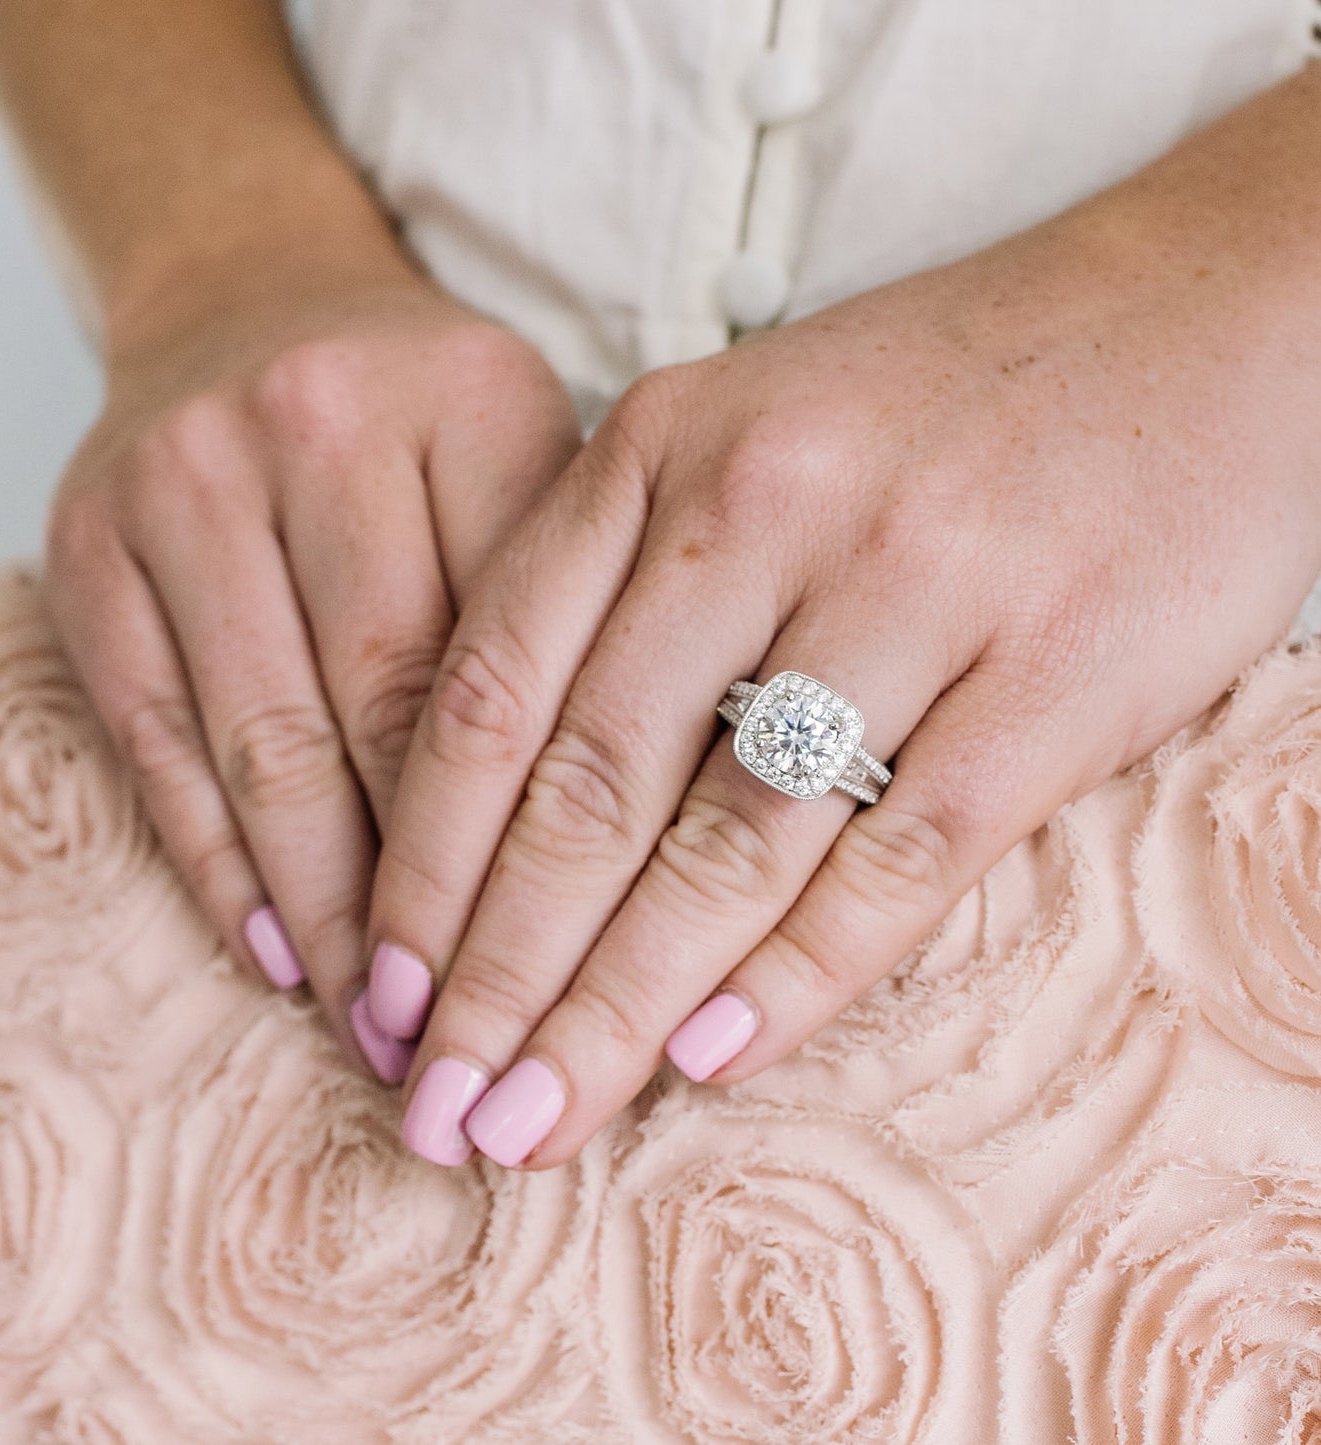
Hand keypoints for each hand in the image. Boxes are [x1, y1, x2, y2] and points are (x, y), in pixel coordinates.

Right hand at [43, 259, 579, 1071]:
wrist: (247, 300)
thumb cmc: (424, 416)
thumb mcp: (533, 465)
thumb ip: (578, 613)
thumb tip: (619, 844)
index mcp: (474, 405)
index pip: (521, 661)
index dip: (545, 834)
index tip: (574, 964)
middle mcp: (320, 426)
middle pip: (392, 712)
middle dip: (435, 900)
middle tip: (477, 1033)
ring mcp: (187, 484)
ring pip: (271, 747)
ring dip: (328, 914)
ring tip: (379, 1029)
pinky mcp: (89, 548)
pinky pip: (159, 743)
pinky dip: (219, 864)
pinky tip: (275, 952)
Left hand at [366, 78, 1320, 1166]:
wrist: (1196, 320)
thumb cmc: (936, 403)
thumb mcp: (742, 435)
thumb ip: (624, 584)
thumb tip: (510, 810)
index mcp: (660, 446)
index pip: (492, 689)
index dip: (422, 863)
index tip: (377, 993)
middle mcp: (765, 507)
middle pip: (588, 789)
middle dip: (495, 975)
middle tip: (436, 1109)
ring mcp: (914, 587)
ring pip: (725, 844)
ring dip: (617, 1010)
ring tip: (536, 1125)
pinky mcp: (1052, 674)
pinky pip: (900, 859)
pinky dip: (799, 974)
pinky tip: (710, 1059)